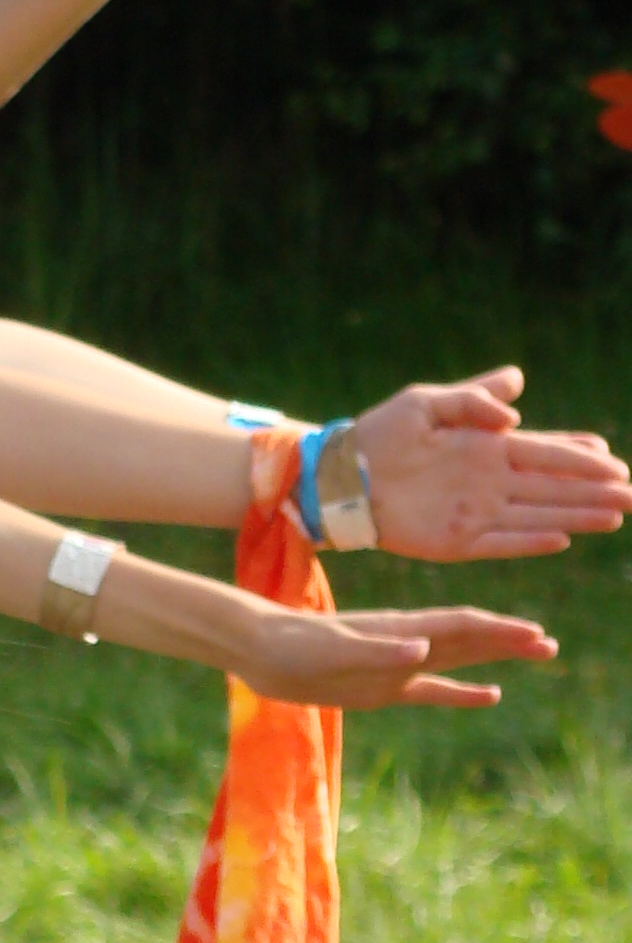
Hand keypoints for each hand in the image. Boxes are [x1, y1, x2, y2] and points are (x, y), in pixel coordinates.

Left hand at [235, 598, 556, 711]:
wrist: (259, 650)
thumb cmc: (292, 646)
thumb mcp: (334, 649)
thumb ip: (379, 649)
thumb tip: (425, 647)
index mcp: (399, 630)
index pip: (461, 626)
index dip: (498, 631)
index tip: (534, 635)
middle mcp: (406, 643)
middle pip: (471, 638)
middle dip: (511, 640)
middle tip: (552, 645)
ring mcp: (397, 665)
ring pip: (460, 658)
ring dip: (496, 658)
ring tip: (536, 656)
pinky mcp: (382, 687)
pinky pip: (433, 689)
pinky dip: (462, 691)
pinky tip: (489, 695)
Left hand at [352, 370, 631, 559]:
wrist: (339, 474)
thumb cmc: (381, 432)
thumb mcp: (427, 402)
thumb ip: (473, 398)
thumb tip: (518, 400)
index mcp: (488, 446)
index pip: (547, 452)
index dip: (581, 457)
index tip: (614, 460)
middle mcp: (489, 481)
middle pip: (554, 486)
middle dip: (595, 490)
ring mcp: (475, 513)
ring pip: (539, 515)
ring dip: (576, 516)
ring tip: (616, 515)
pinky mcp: (454, 542)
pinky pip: (501, 543)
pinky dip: (530, 541)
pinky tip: (562, 538)